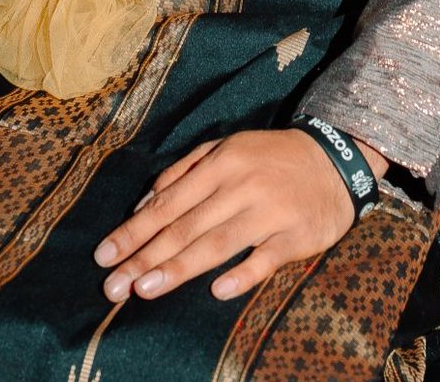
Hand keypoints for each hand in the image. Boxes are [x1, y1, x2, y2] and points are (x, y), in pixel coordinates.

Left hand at [94, 128, 386, 302]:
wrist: (334, 160)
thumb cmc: (269, 158)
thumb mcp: (227, 149)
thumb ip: (184, 172)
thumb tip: (144, 204)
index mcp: (222, 162)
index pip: (169, 202)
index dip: (134, 231)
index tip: (104, 255)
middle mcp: (242, 185)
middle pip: (187, 227)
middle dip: (145, 257)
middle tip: (113, 285)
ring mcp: (270, 211)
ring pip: (218, 243)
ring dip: (179, 267)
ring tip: (145, 289)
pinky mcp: (296, 235)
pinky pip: (265, 259)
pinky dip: (242, 274)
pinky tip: (217, 290)